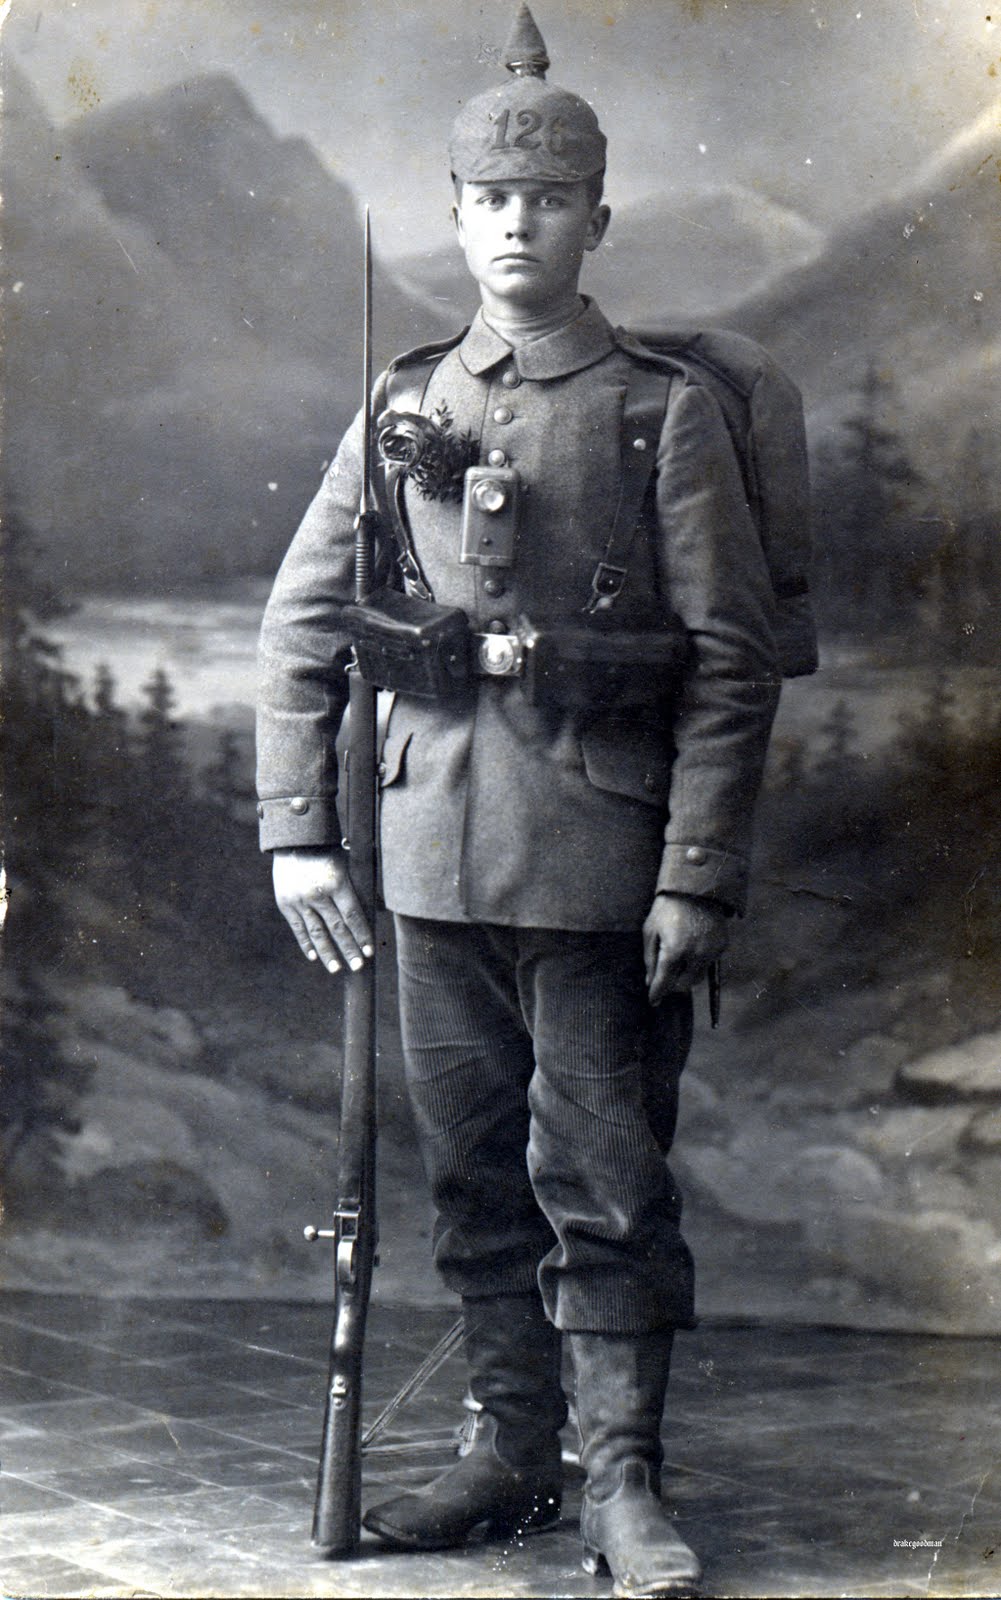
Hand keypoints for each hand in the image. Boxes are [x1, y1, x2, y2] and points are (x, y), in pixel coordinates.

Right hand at [272, 847, 373, 973]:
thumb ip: (356, 887)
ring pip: (317, 933)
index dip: (362, 935)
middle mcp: (317, 894)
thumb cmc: (326, 851)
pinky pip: (298, 929)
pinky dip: (306, 944)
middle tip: (358, 967)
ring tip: (336, 969)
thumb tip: (374, 910)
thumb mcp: (346, 864)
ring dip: (328, 953)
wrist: (292, 839)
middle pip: (337, 928)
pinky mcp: (285, 904)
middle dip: (349, 949)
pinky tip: (314, 957)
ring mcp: (299, 900)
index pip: (352, 916)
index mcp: (336, 882)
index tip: (369, 952)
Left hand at [643, 892, 728, 1005]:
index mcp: (674, 951)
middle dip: (673, 985)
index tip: (653, 1001)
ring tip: (678, 956)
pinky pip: (709, 963)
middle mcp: (696, 954)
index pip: (665, 983)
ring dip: (687, 974)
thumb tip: (650, 982)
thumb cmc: (667, 908)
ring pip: (698, 977)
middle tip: (665, 977)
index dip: (657, 994)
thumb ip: (650, 959)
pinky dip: (699, 961)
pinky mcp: (722, 946)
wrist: (695, 887)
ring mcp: (711, 951)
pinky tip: (691, 945)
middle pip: (684, 986)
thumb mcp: (651, 931)